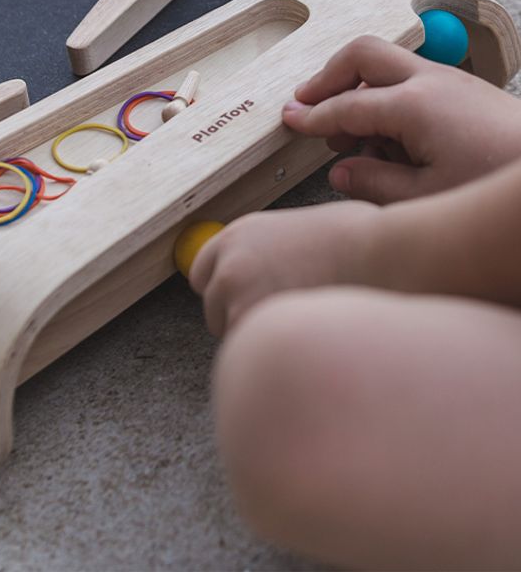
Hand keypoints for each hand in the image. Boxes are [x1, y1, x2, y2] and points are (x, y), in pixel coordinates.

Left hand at [189, 201, 377, 335]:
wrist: (382, 253)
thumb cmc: (359, 239)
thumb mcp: (298, 230)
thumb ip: (271, 250)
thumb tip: (271, 268)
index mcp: (238, 234)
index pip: (202, 273)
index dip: (226, 291)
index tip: (247, 300)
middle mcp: (230, 262)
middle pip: (213, 307)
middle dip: (239, 317)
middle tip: (280, 320)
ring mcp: (238, 293)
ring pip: (230, 333)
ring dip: (257, 337)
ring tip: (298, 330)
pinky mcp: (253, 321)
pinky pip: (252, 350)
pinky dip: (271, 353)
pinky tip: (303, 342)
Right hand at [282, 36, 520, 203]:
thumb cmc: (493, 185)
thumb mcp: (426, 197)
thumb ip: (373, 181)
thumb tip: (341, 171)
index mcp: (414, 105)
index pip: (345, 106)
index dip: (312, 116)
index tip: (289, 121)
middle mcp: (430, 81)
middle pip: (362, 55)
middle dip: (327, 76)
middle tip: (307, 104)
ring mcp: (450, 81)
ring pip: (386, 64)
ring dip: (358, 89)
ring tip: (351, 137)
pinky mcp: (465, 90)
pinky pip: (411, 79)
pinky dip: (386, 97)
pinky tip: (388, 139)